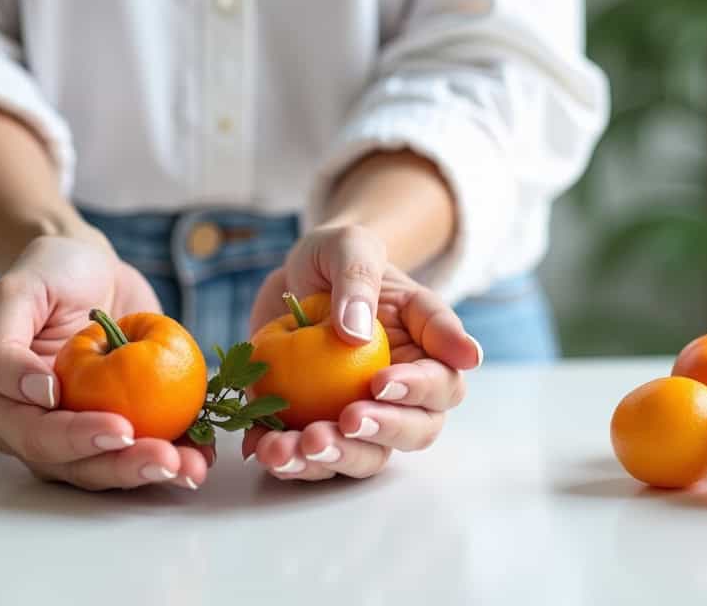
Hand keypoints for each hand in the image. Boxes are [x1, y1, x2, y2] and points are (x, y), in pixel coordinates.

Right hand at [0, 235, 212, 489]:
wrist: (89, 267)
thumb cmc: (47, 273)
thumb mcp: (15, 292)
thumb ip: (5, 345)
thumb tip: (38, 394)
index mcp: (1, 402)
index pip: (37, 434)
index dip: (77, 439)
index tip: (121, 429)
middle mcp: (35, 427)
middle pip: (77, 464)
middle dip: (124, 467)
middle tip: (168, 460)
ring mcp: (78, 430)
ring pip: (111, 466)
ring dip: (153, 472)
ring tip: (192, 466)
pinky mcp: (118, 423)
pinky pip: (143, 448)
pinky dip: (175, 454)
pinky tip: (203, 455)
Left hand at [242, 225, 480, 479]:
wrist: (295, 277)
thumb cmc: (337, 256)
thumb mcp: (349, 247)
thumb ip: (357, 280)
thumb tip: (357, 333)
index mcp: (427, 346)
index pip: (444, 378)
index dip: (421, 387)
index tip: (382, 381)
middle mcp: (405, 390)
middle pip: (416, 430)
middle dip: (382, 432)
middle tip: (345, 420)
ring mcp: (363, 413)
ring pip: (366, 455)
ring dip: (334, 458)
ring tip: (295, 447)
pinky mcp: (320, 426)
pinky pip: (313, 458)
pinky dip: (290, 461)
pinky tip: (262, 450)